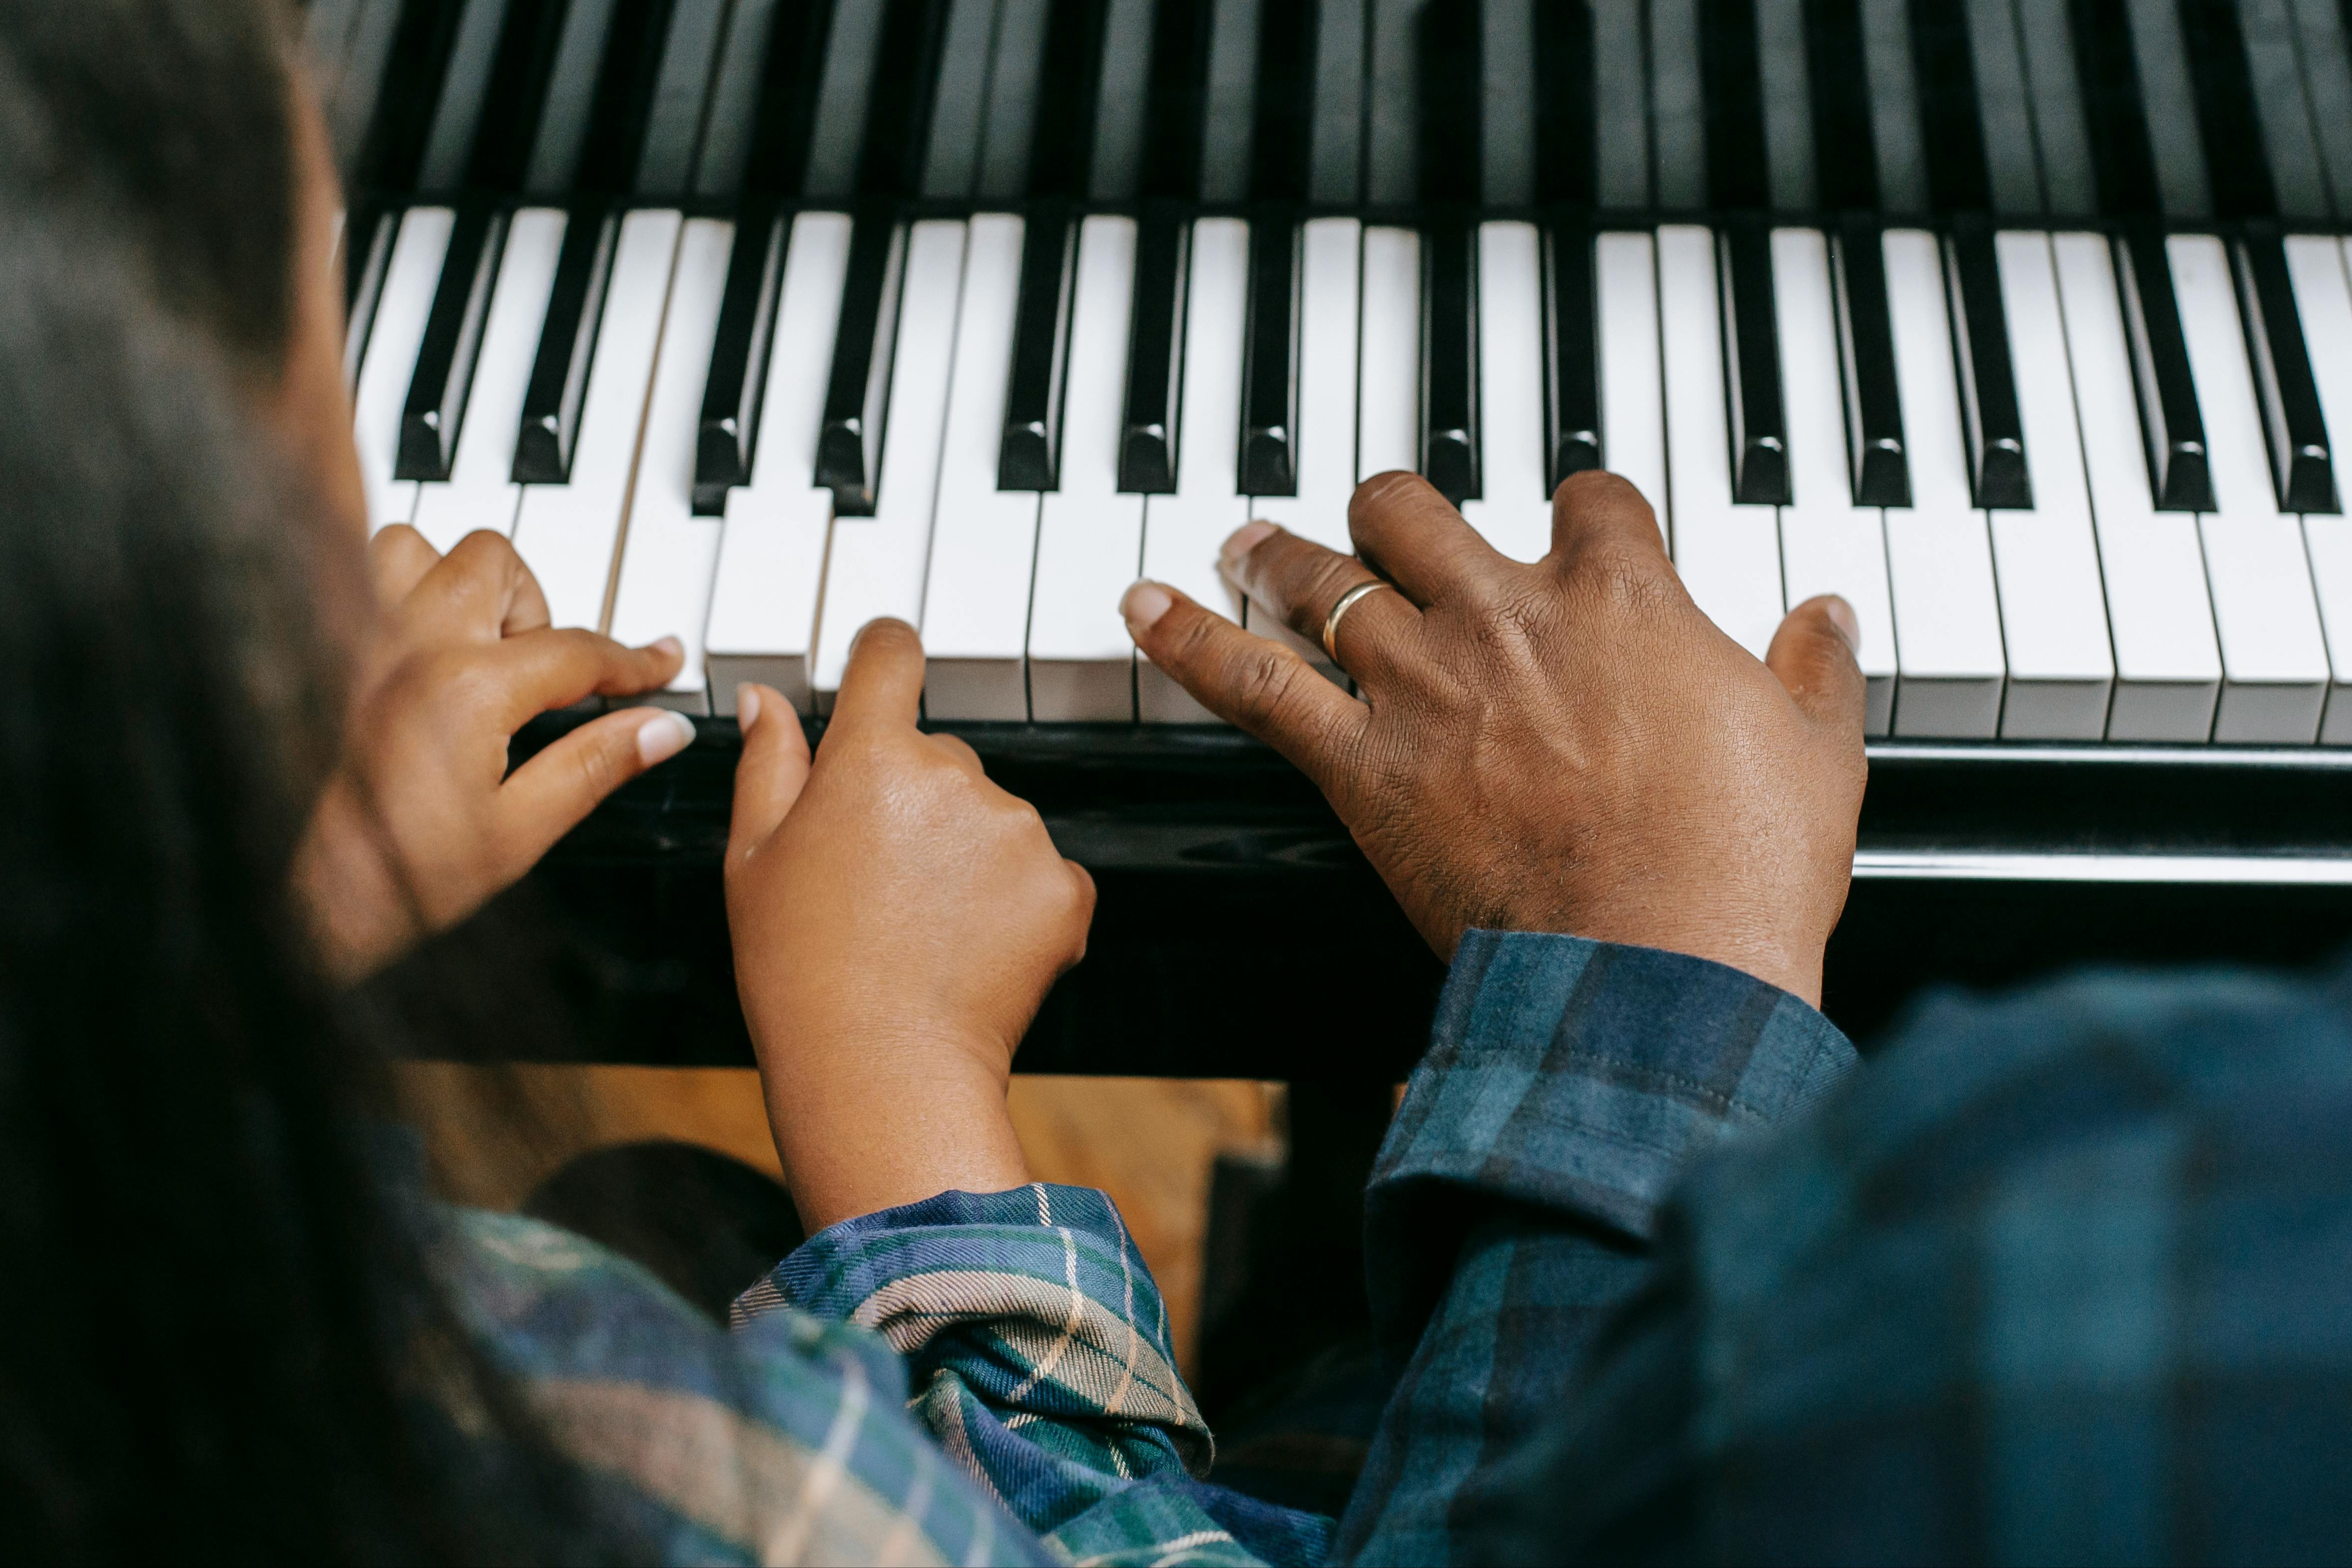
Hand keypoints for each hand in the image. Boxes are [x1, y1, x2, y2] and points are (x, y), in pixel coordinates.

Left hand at [295, 527, 693, 978]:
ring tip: (475, 644)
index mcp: (467, 689)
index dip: (632, 660)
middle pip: (498, 564)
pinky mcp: (316, 653)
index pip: (578, 651)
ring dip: (460, 585)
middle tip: (543, 672)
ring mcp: (352, 639)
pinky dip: (396, 594)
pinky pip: (355, 581)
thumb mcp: (517, 833)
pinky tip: (414, 650)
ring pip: (419, 550)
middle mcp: (407, 644)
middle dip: (537, 609)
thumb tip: (659, 730)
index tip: (660, 664)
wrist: (293, 903)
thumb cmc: (389, 880)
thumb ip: (593, 766)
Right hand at [727, 620, 1094, 1230]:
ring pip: (991, 815)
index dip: (883, 658)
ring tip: (919, 924)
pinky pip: (1041, 871)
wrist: (881, 1072)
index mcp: (871, 757)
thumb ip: (767, 763)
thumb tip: (767, 699)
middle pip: (940, 752)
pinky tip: (969, 947)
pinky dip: (1014, 902)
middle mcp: (956, 776)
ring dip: (966, 851)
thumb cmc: (802, 974)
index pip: (891, 654)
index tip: (882, 669)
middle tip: (874, 878)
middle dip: (913, 796)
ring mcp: (1019, 831)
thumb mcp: (753, 859)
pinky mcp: (1067, 886)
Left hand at [1121, 471, 1865, 1004]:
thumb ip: (1815, 671)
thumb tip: (1827, 616)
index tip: (1577, 526)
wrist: (1660, 969)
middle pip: (1420, 512)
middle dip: (1393, 510)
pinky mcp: (1364, 766)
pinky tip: (1145, 604)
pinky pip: (1253, 683)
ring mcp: (1427, 685)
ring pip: (1327, 578)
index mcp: (1623, 599)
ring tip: (1245, 540)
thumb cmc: (1742, 873)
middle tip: (1376, 523)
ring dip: (1280, 553)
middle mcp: (1509, 617)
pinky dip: (1190, 640)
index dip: (1579, 509)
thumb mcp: (1816, 753)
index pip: (1589, 500)